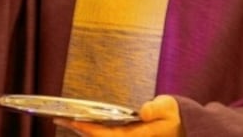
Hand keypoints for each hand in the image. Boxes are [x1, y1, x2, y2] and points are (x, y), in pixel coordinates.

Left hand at [54, 96, 182, 136]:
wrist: (184, 127)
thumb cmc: (175, 117)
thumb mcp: (169, 108)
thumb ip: (156, 109)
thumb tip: (143, 111)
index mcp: (136, 136)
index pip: (107, 135)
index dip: (89, 129)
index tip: (75, 121)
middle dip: (78, 129)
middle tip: (58, 118)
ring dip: (81, 129)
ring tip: (63, 119)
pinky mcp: (125, 136)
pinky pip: (103, 134)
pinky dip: (90, 129)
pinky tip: (79, 122)